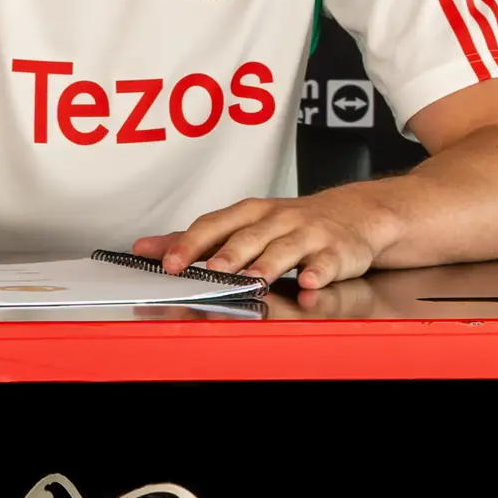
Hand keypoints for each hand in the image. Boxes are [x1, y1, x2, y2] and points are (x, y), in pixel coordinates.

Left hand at [135, 197, 388, 292]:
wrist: (353, 213)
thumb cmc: (288, 223)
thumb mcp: (242, 224)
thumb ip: (196, 239)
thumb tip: (144, 249)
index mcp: (249, 214)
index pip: (214, 225)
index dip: (191, 244)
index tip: (169, 263)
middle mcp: (277, 220)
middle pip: (249, 236)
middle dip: (229, 254)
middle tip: (212, 271)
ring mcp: (308, 235)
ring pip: (285, 249)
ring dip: (268, 264)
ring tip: (253, 279)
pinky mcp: (336, 252)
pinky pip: (326, 263)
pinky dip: (317, 273)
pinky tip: (307, 283)